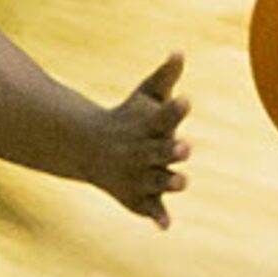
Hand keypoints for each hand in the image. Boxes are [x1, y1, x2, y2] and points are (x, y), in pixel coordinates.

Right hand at [85, 51, 191, 226]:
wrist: (90, 147)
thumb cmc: (128, 117)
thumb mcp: (145, 96)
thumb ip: (165, 77)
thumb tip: (180, 50)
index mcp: (147, 126)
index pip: (164, 116)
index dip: (176, 110)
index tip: (187, 99)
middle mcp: (141, 151)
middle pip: (159, 151)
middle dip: (171, 150)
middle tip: (186, 146)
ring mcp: (138, 175)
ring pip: (156, 180)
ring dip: (168, 180)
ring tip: (181, 179)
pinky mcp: (138, 196)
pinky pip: (148, 208)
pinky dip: (156, 216)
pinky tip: (164, 226)